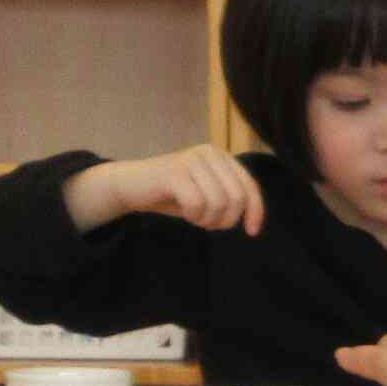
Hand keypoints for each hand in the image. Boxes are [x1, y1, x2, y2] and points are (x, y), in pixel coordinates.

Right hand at [106, 143, 267, 235]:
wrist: (130, 186)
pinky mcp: (175, 172)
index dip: (255, 211)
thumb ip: (229, 198)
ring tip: (194, 217)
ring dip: (207, 220)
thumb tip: (254, 217)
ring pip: (219, 203)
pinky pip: (197, 204)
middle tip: (207, 224)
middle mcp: (209, 153)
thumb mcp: (207, 194)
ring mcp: (192, 160)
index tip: (252, 232)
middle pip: (237, 198)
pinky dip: (193, 216)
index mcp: (221, 156)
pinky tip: (184, 212)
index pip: (249, 187)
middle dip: (225, 220)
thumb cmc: (171, 194)